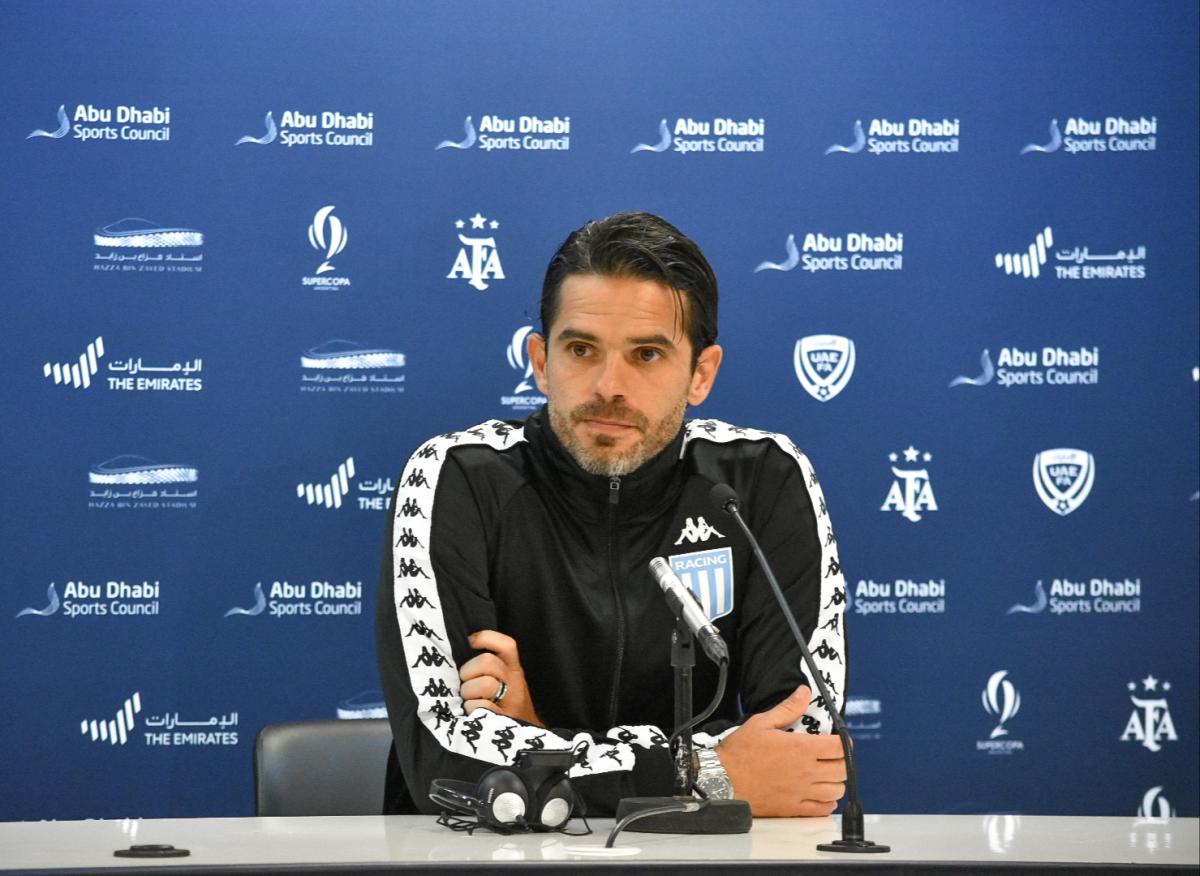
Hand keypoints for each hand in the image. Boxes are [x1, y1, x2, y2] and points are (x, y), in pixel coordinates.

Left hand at [458, 630, 543, 726]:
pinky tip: (471, 713)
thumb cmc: (509, 706)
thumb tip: (464, 652)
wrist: (526, 737)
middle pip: (488, 662)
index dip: (486, 638)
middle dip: (469, 671)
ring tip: (468, 699)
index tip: (471, 642)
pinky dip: (471, 709)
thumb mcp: (508, 682)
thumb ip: (493, 667)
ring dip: (468, 692)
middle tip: (465, 681)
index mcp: (514, 670)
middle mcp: (515, 683)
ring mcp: (510, 702)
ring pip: (485, 684)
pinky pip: (481, 707)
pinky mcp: (503, 720)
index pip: (507, 645)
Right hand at [715, 685, 846, 816]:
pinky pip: (822, 809)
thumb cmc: (740, 752)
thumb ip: (788, 708)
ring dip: (835, 782)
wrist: (723, 780)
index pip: (840, 747)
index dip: (843, 742)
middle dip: (841, 761)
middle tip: (830, 756)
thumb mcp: (762, 722)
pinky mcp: (794, 808)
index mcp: (801, 748)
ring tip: (825, 774)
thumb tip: (804, 692)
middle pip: (843, 770)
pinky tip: (818, 793)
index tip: (836, 740)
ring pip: (836, 791)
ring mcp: (801, 792)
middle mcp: (806, 771)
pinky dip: (826, 802)